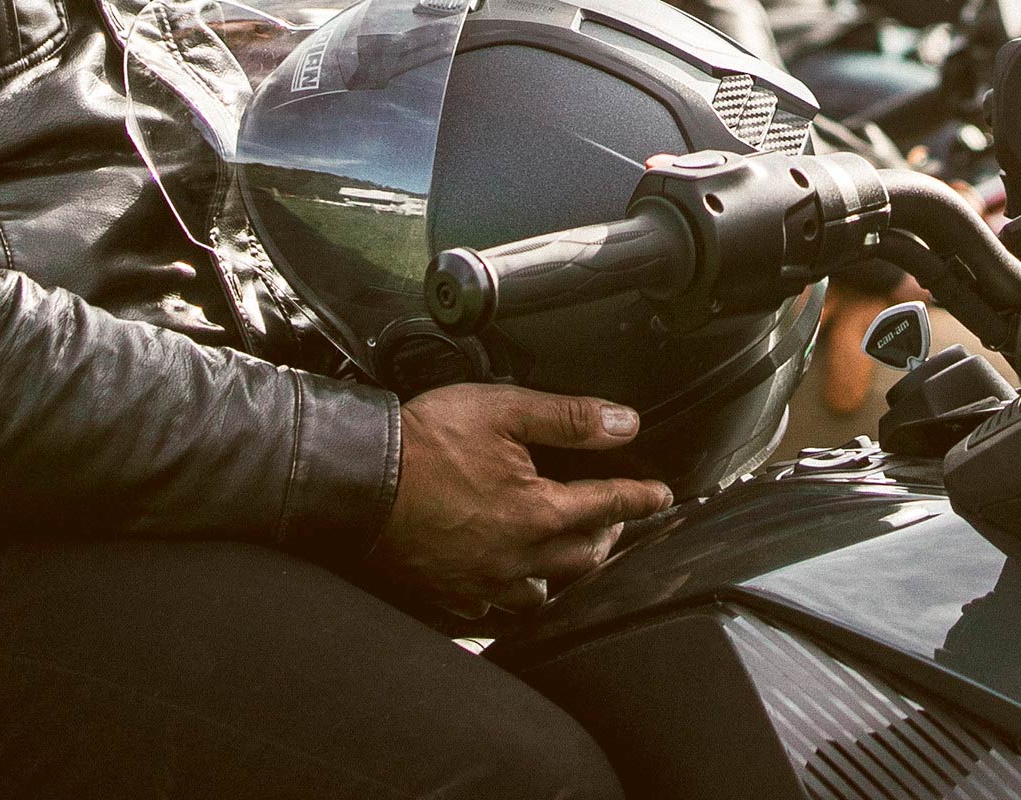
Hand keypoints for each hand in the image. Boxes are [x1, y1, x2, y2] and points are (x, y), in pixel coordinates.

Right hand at [373, 384, 673, 614]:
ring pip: (545, 591)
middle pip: (585, 556)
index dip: (640, 497)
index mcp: (538, 512)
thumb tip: (623, 423)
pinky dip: (515, 592)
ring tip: (566, 550)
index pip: (608, 504)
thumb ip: (566, 418)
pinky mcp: (453, 597)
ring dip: (565, 571)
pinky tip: (511, 578)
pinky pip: (498, 608)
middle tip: (614, 517)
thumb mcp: (500, 410)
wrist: (359, 482)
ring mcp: (485, 584)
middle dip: (608, 534)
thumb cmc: (424, 443)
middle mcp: (519, 558)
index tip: (661, 496)